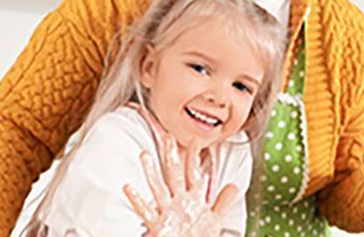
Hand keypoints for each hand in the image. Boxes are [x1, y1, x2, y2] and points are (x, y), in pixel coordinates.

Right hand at [124, 134, 238, 236]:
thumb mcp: (215, 220)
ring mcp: (167, 212)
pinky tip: (129, 188)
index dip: (195, 158)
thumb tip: (234, 186)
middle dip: (172, 156)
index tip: (196, 141)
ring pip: (158, 188)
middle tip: (167, 137)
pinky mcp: (158, 225)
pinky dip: (138, 201)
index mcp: (193, 199)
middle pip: (174, 175)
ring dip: (152, 173)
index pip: (194, 174)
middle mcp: (179, 202)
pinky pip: (146, 212)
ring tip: (145, 155)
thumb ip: (223, 202)